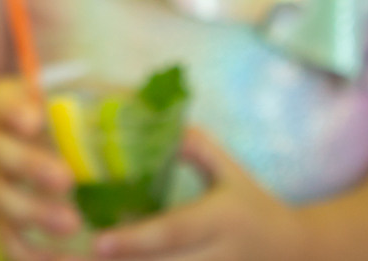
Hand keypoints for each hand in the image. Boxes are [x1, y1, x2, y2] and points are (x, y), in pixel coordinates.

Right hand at [0, 78, 82, 260]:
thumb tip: (146, 103)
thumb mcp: (51, 94)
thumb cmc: (39, 113)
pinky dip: (32, 256)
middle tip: (67, 180)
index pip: (0, 104)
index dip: (13, 112)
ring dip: (35, 214)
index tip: (35, 120)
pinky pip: (7, 242)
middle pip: (1, 156)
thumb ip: (89, 95)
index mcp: (2, 108)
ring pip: (3, 202)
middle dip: (32, 168)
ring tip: (73, 225)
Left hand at [92, 126, 307, 260]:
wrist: (293, 252)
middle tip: (74, 259)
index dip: (135, 239)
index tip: (99, 240)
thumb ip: (194, 146)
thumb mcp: (230, 170)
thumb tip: (146, 120)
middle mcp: (217, 258)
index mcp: (220, 220)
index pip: (173, 233)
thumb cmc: (250, 204)